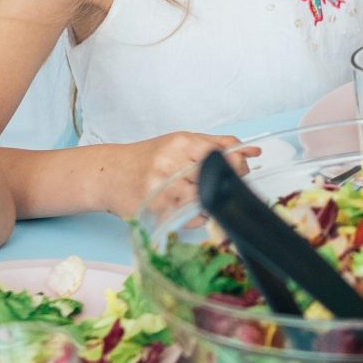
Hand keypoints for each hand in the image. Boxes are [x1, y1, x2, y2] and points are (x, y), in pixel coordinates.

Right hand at [115, 129, 250, 217]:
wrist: (109, 174)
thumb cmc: (149, 158)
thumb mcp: (181, 142)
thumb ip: (219, 145)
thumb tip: (254, 152)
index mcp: (181, 143)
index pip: (221, 155)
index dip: (237, 166)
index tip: (238, 171)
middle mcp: (171, 165)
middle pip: (214, 180)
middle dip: (224, 186)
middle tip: (219, 186)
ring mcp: (162, 189)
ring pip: (203, 203)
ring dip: (207, 203)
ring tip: (196, 196)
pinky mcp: (156, 211)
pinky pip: (188, 219)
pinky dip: (193, 216)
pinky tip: (182, 206)